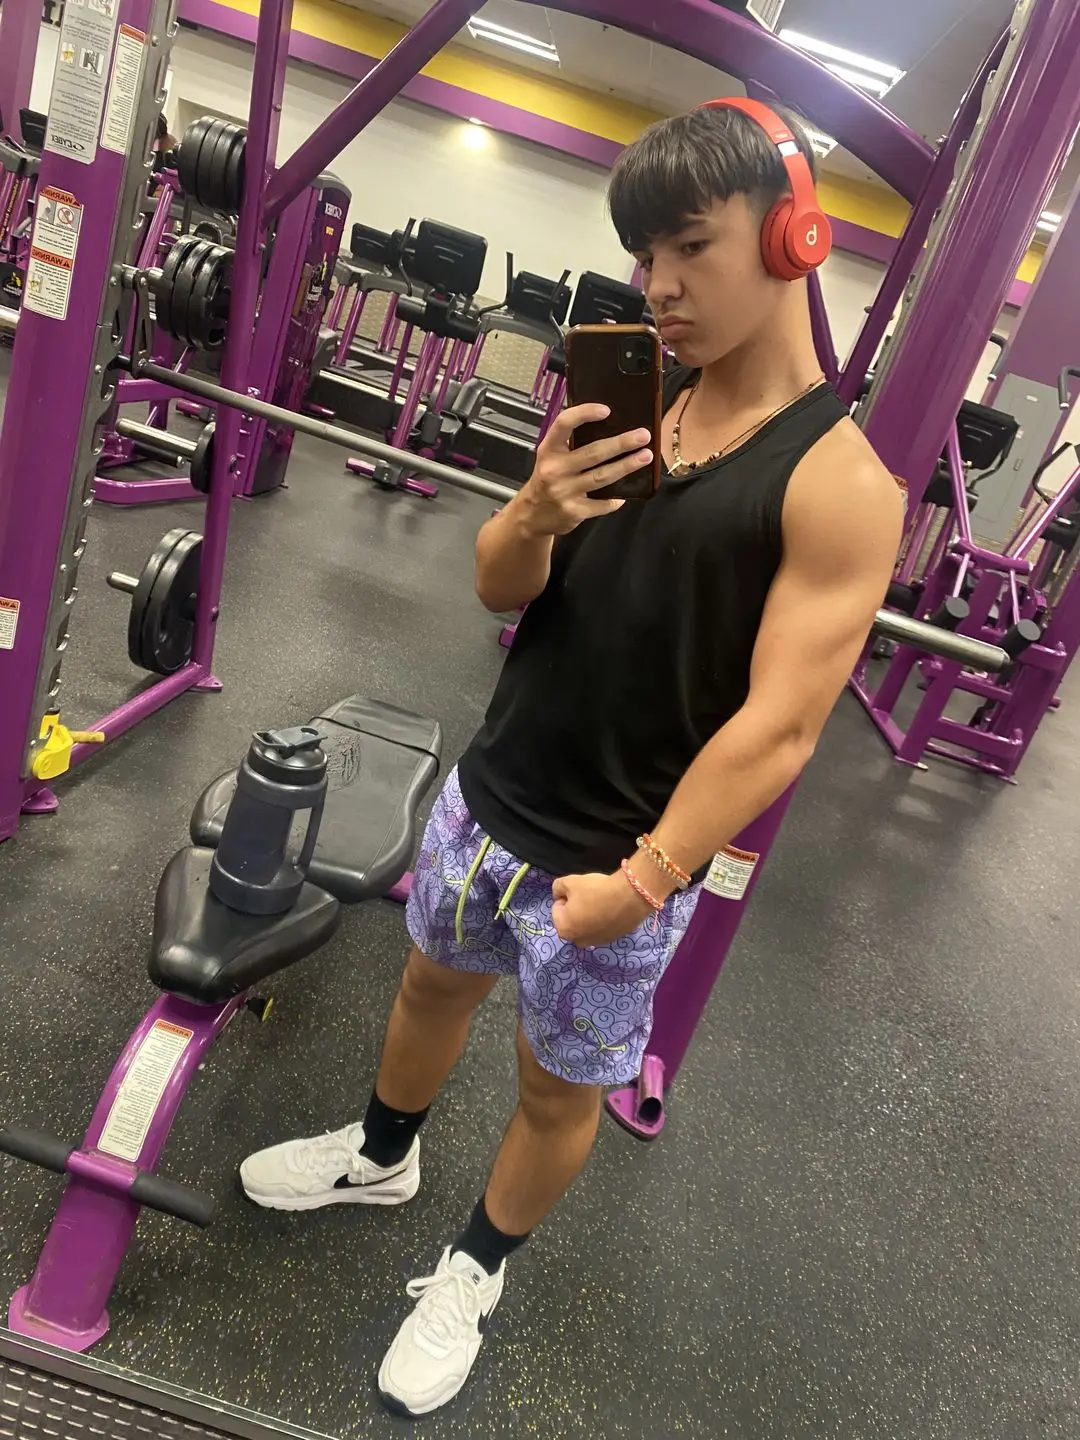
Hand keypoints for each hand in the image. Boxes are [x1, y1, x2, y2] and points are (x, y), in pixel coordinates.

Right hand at [517, 405, 653, 537]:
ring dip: (626, 466)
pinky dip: (616, 499)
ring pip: (602, 476)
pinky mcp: (574, 511)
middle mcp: (554, 469)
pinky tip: (625, 493)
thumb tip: (608, 426)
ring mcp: (564, 492)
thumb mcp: (550, 456)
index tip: (606, 410)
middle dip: (621, 443)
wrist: (531, 515)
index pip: (564, 424)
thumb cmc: (547, 480)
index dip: (585, 414)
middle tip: (643, 436)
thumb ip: (570, 442)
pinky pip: (602, 503)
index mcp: (549, 449)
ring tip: (645, 457)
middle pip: (593, 453)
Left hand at [551, 870, 653, 948]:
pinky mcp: (613, 939)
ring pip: (587, 925)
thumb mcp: (570, 882)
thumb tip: (559, 894)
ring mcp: (597, 942)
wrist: (630, 897)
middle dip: (576, 909)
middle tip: (589, 896)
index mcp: (563, 929)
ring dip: (589, 915)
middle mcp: (578, 941)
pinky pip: (602, 927)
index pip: (557, 908)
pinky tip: (612, 908)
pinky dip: (603, 919)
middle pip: (571, 919)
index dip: (567, 896)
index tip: (579, 890)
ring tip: (602, 901)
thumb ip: (557, 888)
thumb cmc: (595, 890)